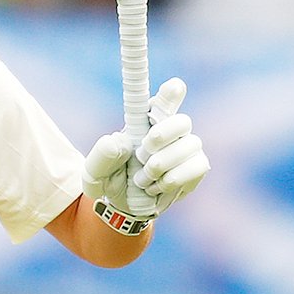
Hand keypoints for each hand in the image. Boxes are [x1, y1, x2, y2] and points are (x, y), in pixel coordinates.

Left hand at [83, 78, 208, 229]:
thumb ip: (102, 156)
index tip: (174, 86)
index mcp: (144, 122)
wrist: (123, 207)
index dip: (171, 91)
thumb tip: (120, 141)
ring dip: (164, 163)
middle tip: (143, 152)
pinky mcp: (196, 167)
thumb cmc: (109, 181)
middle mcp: (168, 130)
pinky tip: (157, 186)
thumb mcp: (95, 171)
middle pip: (182, 121)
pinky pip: (198, 166)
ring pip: (191, 144)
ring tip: (143, 177)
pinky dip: (175, 179)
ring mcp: (186, 148)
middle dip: (163, 135)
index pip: (163, 100)